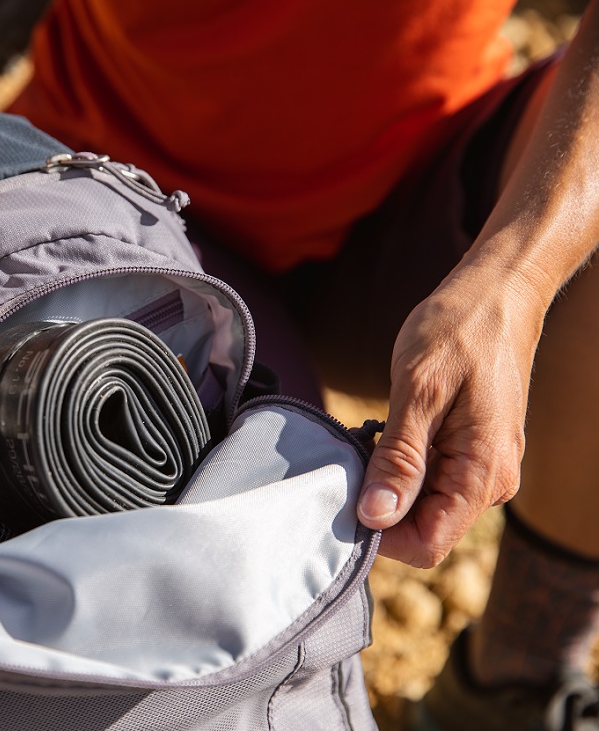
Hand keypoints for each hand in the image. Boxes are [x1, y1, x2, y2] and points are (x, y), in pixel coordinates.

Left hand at [357, 270, 544, 566]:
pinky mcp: (471, 452)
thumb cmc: (458, 332)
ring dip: (388, 487)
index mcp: (482, 473)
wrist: (496, 295)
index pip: (427, 544)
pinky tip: (383, 438)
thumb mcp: (418, 391)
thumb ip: (399, 458)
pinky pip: (431, 482)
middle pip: (424, 530)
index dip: (381, 536)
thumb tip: (376, 516)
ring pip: (425, 507)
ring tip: (367, 444)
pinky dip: (400, 468)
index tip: (343, 502)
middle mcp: (490, 481)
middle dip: (380, 509)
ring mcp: (483, 468)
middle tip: (348, 465)